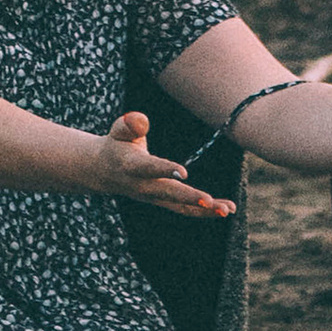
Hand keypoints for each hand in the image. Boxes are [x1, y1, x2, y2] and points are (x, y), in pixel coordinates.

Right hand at [92, 113, 233, 219]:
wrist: (104, 171)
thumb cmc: (117, 143)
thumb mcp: (119, 129)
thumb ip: (130, 124)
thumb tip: (140, 119)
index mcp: (132, 166)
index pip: (149, 168)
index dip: (165, 169)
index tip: (183, 172)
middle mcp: (143, 186)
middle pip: (168, 193)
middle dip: (189, 197)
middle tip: (209, 201)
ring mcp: (153, 197)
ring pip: (180, 206)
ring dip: (204, 209)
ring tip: (228, 209)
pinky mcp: (163, 202)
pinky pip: (185, 209)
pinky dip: (205, 211)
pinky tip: (226, 209)